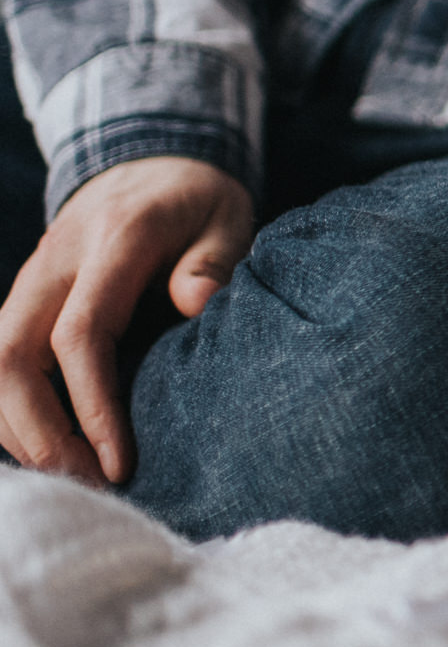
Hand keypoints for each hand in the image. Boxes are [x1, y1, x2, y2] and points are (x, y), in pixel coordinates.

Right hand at [0, 156, 252, 484]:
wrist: (146, 160)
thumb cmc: (195, 200)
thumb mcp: (226, 214)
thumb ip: (214, 257)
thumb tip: (197, 302)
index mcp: (112, 242)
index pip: (81, 334)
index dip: (92, 405)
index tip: (120, 461)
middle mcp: (54, 264)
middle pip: (10, 358)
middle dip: (39, 433)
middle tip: (89, 486)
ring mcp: (29, 282)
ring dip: (19, 430)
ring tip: (74, 479)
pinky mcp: (22, 301)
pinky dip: (11, 413)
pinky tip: (49, 449)